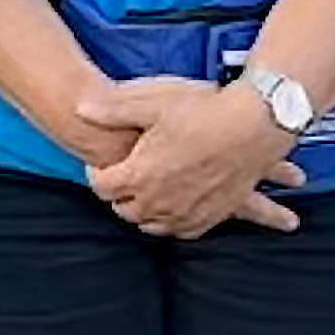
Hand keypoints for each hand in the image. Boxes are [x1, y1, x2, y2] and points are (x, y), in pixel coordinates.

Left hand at [79, 77, 303, 238]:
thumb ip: (113, 111)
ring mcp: (183, 214)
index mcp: (139, 175)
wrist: (254, 127)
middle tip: (124, 176)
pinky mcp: (208, 219)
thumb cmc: (203, 113)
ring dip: (143, 209)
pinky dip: (170, 220)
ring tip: (146, 192)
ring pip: (148, 224)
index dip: (98, 173)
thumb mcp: (154, 104)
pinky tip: (172, 206)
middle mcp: (158, 202)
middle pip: (122, 209)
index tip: (104, 163)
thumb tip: (80, 109)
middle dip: (119, 193)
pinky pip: (178, 230)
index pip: (102, 186)